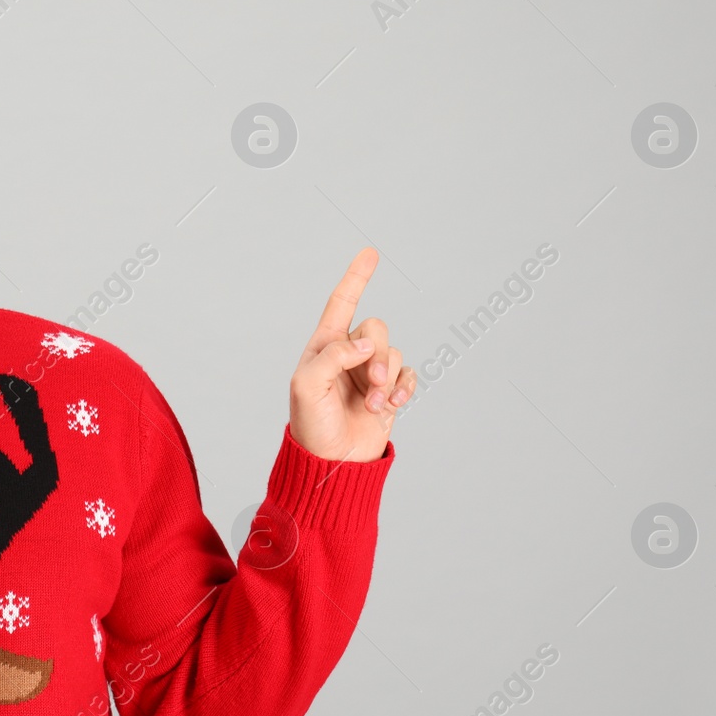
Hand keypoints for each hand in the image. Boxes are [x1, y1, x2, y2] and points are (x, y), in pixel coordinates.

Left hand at [289, 247, 415, 462]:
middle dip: (378, 354)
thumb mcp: (307, 386)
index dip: (356, 278)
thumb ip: (334, 355)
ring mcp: (370, 373)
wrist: (332, 462)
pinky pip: (408, 373)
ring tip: (373, 405)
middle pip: (376, 328)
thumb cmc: (311, 425)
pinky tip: (393, 404)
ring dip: (387, 378)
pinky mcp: (389, 392)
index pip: (341, 303)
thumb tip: (366, 342)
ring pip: (394, 352)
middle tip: (372, 382)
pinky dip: (404, 387)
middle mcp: (348, 354)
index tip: (370, 253)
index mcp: (324, 346)